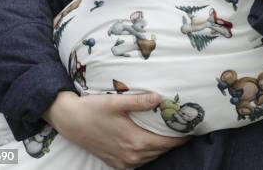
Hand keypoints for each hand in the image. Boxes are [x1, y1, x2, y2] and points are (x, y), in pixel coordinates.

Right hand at [44, 91, 189, 168]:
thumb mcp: (117, 102)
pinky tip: (150, 140)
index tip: (192, 127)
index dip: (181, 136)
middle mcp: (131, 156)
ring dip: (161, 146)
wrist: (70, 121)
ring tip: (171, 132)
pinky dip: (149, 152)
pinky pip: (140, 161)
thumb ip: (139, 101)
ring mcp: (123, 162)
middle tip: (184, 127)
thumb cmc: (93, 109)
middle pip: (161, 151)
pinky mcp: (116, 163)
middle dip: (174, 140)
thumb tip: (159, 98)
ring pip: (151, 157)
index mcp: (135, 142)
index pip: (167, 143)